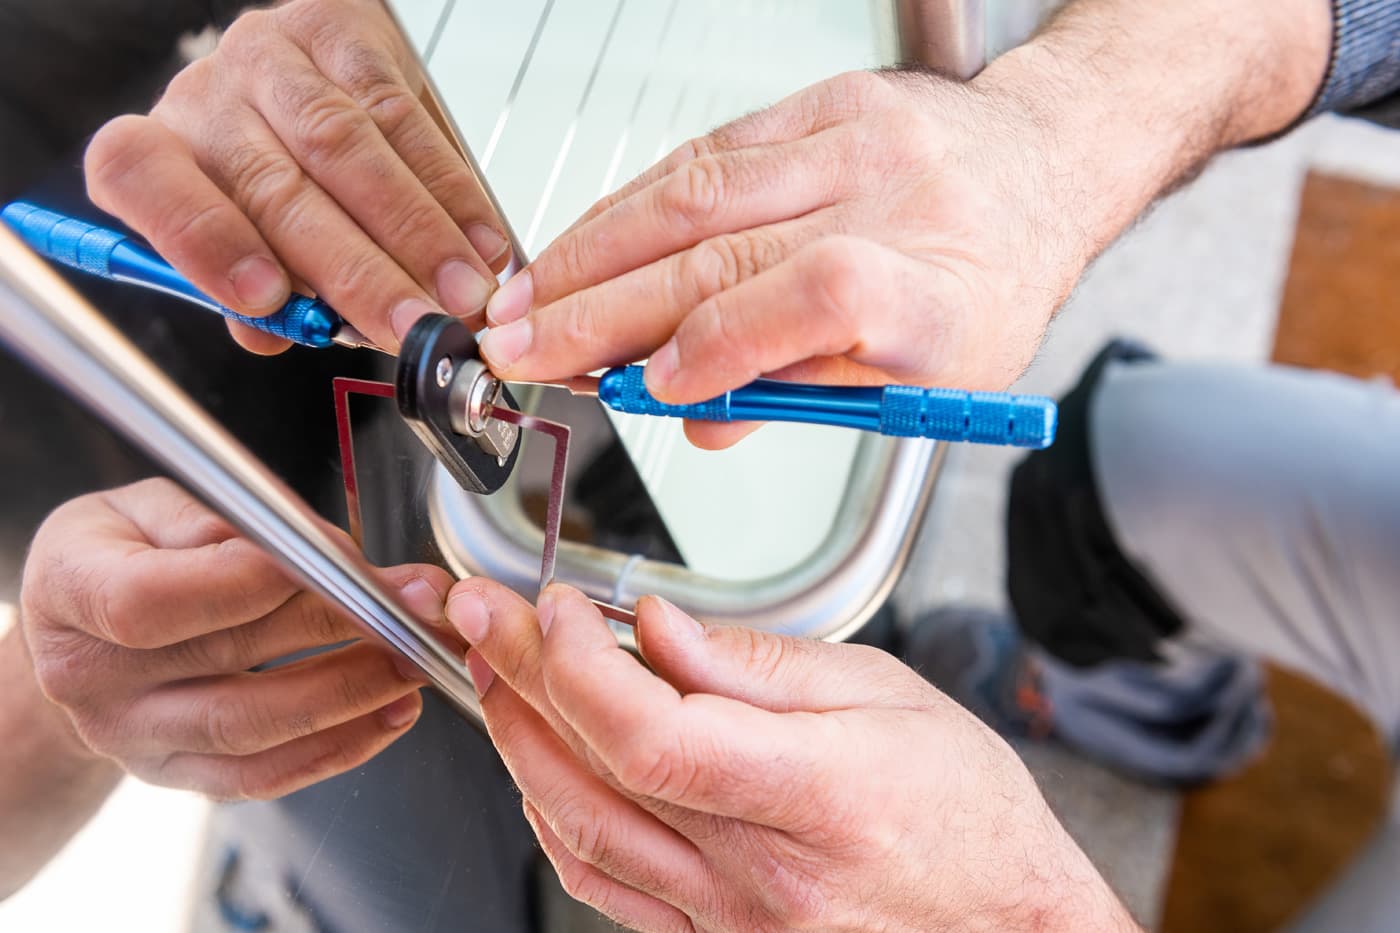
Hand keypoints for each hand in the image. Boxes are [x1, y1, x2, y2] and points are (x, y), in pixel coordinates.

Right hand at [19, 478, 451, 799]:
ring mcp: (134, 737)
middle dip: (343, 626)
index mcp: (70, 592)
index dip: (247, 582)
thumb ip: (233, 518)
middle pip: (228, 659)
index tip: (335, 562)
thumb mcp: (152, 504)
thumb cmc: (123, 553)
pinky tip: (390, 713)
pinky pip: (261, 776)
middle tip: (419, 605)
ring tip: (418, 659)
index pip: (154, 601)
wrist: (79, 634)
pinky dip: (336, 748)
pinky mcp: (177, 774)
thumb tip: (329, 552)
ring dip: (352, 694)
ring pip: (253, 729)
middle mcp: (92, 678)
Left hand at [84, 0, 508, 353]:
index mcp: (157, 155)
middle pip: (274, 186)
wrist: (319, 82)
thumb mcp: (258, 244)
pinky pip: (404, 114)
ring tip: (460, 292)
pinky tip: (478, 237)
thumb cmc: (281, 180)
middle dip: (358, 269)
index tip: (264, 299)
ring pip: (346, 147)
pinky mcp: (341, 32)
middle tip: (413, 325)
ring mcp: (270, 59)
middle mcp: (203, 99)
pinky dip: (450, 189)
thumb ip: (263, 300)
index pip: (140, 177)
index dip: (201, 238)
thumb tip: (277, 336)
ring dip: (418, 233)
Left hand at [447, 581, 1137, 931]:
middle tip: (482, 613)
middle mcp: (759, 871)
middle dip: (520, 677)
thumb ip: (761, 663)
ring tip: (495, 674)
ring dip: (519, 745)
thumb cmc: (968, 818)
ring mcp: (728, 919)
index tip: (554, 607)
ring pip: (581, 835)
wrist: (1006, 928)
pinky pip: (606, 886)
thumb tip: (658, 629)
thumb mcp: (887, 696)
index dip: (578, 665)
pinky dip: (553, 820)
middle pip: (596, 773)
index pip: (652, 734)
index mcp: (812, 793)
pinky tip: (537, 771)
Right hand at [479, 69, 1078, 448]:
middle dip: (602, 310)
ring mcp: (859, 140)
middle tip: (522, 350)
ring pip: (696, 191)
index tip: (645, 389)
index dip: (722, 344)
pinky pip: (706, 150)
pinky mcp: (824, 101)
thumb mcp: (925, 383)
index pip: (822, 301)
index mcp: (940, 292)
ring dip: (590, 251)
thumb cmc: (986, 289)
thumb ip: (804, 399)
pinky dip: (629, 202)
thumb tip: (693, 415)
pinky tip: (580, 239)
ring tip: (524, 301)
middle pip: (726, 249)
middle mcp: (898, 203)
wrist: (1040, 167)